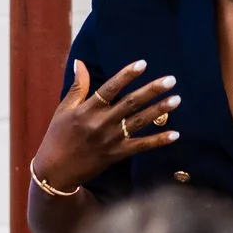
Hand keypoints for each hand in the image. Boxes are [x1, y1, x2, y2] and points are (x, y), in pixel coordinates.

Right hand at [32, 60, 179, 190]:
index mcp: (88, 109)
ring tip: (176, 99)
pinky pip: (141, 146)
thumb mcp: (64, 109)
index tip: (143, 63)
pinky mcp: (117, 154)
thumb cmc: (58, 136)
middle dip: (152, 90)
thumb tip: (80, 62)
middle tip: (171, 79)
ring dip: (159, 110)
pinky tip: (175, 134)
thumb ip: (77, 86)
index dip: (126, 75)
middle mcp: (101, 122)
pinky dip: (158, 141)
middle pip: (131, 103)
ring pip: (139, 122)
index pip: (110, 88)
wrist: (56, 171)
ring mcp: (111, 139)